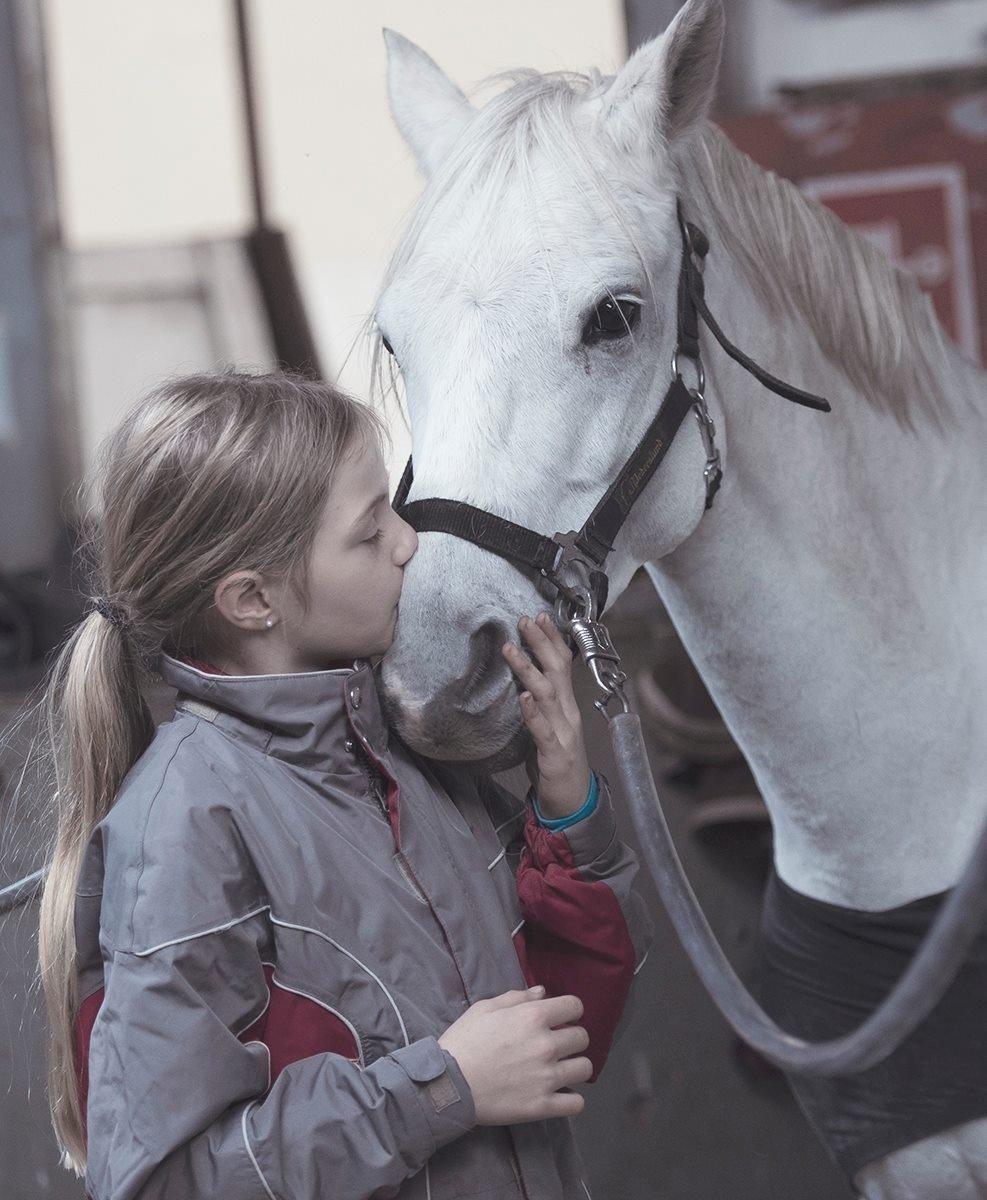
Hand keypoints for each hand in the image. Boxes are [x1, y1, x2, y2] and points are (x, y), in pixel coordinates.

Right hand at [438, 987, 590, 1123]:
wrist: (448, 1084)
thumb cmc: (464, 1041)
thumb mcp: (484, 1008)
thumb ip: (516, 997)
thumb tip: (542, 992)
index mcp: (533, 1017)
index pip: (575, 1006)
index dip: (569, 1011)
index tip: (561, 1019)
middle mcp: (546, 1045)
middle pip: (582, 1038)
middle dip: (571, 1038)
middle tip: (556, 1045)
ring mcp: (547, 1077)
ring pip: (584, 1069)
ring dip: (574, 1066)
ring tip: (560, 1070)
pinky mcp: (543, 1106)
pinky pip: (576, 1103)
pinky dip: (572, 1100)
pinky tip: (560, 1095)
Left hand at [502, 612, 591, 819]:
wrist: (573, 800)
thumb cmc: (557, 760)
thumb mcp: (549, 724)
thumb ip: (540, 702)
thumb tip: (522, 678)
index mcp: (566, 705)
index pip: (562, 664)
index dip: (552, 639)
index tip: (539, 616)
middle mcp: (568, 714)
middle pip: (557, 671)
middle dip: (541, 643)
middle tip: (525, 620)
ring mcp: (564, 733)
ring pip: (547, 695)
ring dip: (528, 670)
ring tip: (510, 650)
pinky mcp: (555, 755)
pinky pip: (544, 731)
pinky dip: (533, 713)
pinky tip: (523, 698)